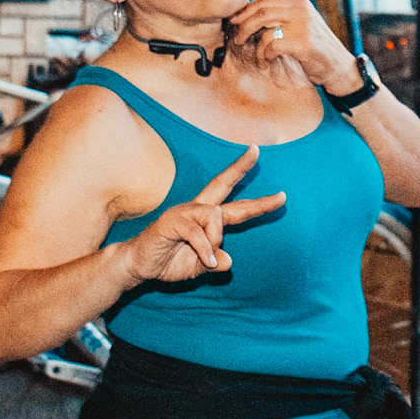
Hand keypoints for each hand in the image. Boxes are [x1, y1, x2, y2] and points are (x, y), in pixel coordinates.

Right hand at [118, 145, 285, 283]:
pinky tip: (206, 261)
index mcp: (205, 219)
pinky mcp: (171, 221)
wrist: (138, 266)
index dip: (258, 201)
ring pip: (215, 215)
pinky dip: (206, 249)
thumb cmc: (167, 262)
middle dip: (240, 168)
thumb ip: (214, 263)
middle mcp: (196, 209)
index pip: (235, 205)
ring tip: (209, 260)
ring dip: (217, 239)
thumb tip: (229, 262)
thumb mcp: (198, 267)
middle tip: (256, 151)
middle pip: (222, 183)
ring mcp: (183, 213)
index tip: (282, 196)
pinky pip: (197, 232)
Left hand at [228, 0, 360, 91]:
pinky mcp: (303, 42)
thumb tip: (250, 10)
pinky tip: (268, 63)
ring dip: (257, 47)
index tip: (233, 21)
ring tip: (259, 58)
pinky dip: (265, 56)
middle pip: (261, 12)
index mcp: (299, 4)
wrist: (338, 68)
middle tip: (237, 39)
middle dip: (244, 26)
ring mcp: (303, 25)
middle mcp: (301, 10)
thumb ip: (281, 17)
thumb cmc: (314, 49)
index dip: (245, 10)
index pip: (264, 0)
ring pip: (265, 30)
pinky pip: (272, 46)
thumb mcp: (300, 26)